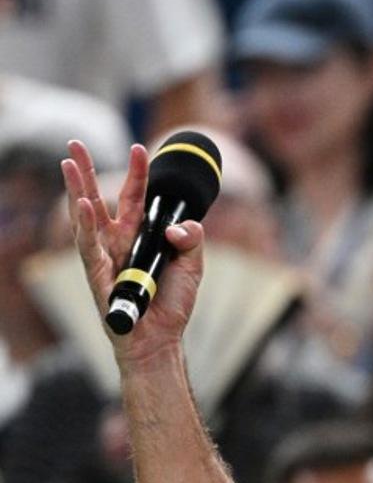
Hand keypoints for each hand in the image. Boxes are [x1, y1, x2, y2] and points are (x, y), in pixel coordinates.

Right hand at [62, 140, 204, 368]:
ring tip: (68, 162)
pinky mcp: (96, 275)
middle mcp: (117, 241)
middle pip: (100, 198)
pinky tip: (82, 203)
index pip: (136, 197)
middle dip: (87, 170)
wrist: (161, 339)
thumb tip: (181, 225)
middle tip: (74, 143)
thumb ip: (193, 240)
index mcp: (139, 236)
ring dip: (76, 189)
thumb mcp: (193, 266)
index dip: (137, 173)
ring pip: (86, 216)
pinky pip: (88, 245)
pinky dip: (86, 224)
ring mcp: (104, 256)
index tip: (140, 147)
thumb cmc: (172, 304)